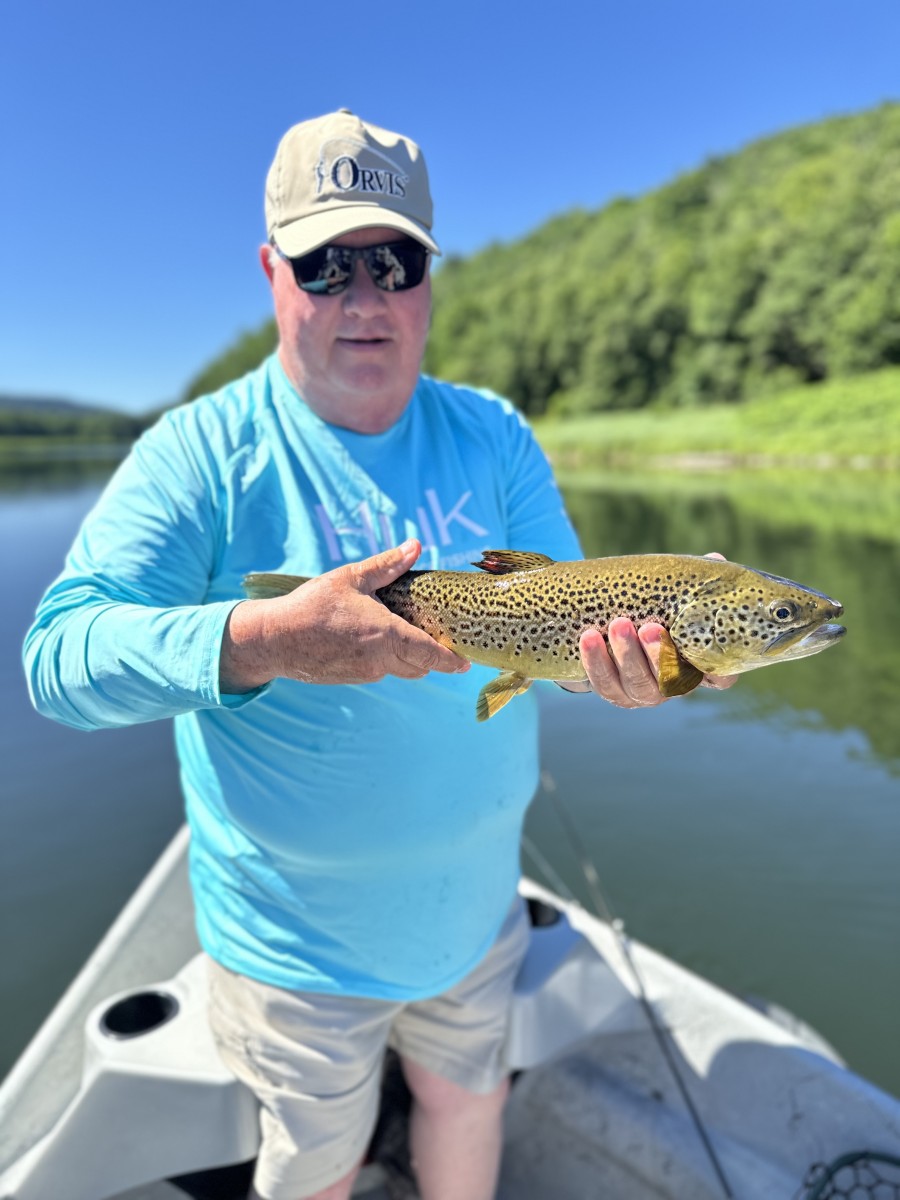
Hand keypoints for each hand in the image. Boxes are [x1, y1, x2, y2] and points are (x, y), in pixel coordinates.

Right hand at [220, 539, 469, 691]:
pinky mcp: (351, 678)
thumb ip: (387, 565)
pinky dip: (386, 660)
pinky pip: (379, 671)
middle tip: (441, 642)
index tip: (467, 663)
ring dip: (409, 658)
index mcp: (386, 635)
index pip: (430, 654)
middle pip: (420, 667)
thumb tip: (415, 545)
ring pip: (400, 670)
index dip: (452, 661)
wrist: (273, 639)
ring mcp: (365, 673)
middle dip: (433, 658)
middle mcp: (380, 660)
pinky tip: (373, 639)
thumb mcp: (351, 578)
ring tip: (407, 635)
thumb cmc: (312, 605)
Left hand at [562, 551, 738, 707]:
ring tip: (617, 624)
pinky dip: (596, 661)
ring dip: (626, 655)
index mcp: (697, 664)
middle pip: (670, 680)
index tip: (707, 656)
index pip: (719, 677)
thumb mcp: (673, 595)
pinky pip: (605, 685)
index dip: (718, 673)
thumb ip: (693, 585)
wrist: (611, 625)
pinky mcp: (616, 694)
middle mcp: (674, 684)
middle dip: (657, 654)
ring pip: (638, 684)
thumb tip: (715, 559)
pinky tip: (589, 637)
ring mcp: (645, 693)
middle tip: (649, 627)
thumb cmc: (654, 610)